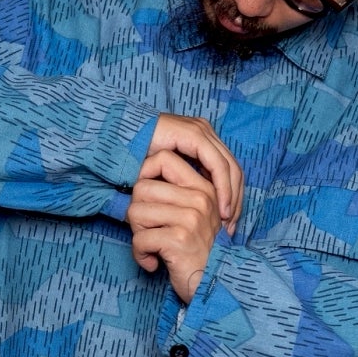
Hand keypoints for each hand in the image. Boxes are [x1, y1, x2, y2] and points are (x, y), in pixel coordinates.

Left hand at [127, 148, 225, 302]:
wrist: (218, 287)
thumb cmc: (200, 253)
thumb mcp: (194, 217)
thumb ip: (175, 196)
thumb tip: (140, 179)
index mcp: (204, 188)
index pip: (163, 158)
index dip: (144, 175)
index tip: (146, 200)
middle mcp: (200, 198)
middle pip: (142, 187)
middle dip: (137, 212)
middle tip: (148, 231)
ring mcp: (191, 218)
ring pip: (136, 211)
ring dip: (137, 234)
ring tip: (152, 247)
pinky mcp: (179, 239)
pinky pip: (139, 239)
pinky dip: (140, 255)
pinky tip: (153, 262)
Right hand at [145, 114, 242, 232]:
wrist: (120, 139)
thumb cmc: (138, 159)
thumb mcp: (169, 178)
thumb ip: (185, 186)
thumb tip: (204, 209)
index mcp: (203, 139)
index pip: (230, 171)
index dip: (234, 197)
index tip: (230, 222)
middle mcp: (205, 132)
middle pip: (234, 170)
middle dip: (236, 200)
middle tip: (232, 225)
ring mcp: (201, 131)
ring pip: (230, 168)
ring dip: (232, 196)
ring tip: (227, 219)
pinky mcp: (194, 134)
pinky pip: (217, 165)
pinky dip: (222, 187)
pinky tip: (220, 205)